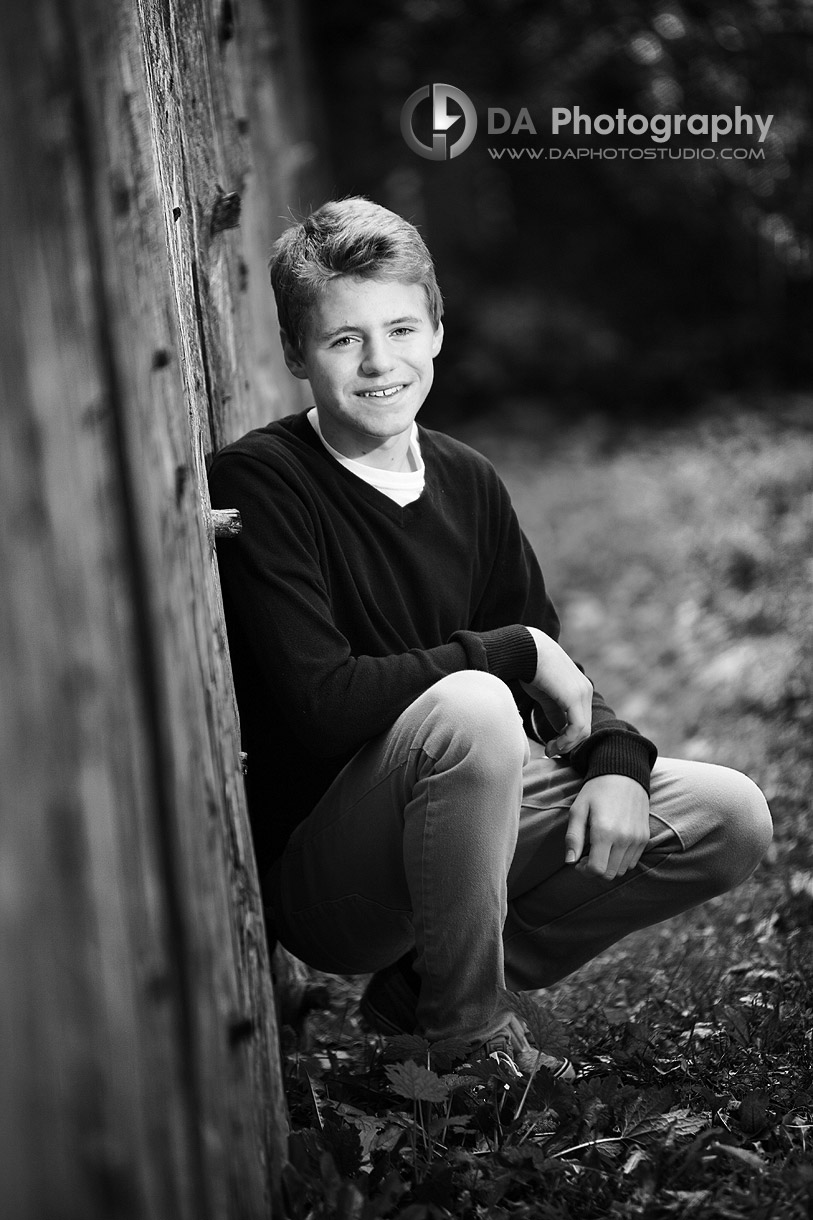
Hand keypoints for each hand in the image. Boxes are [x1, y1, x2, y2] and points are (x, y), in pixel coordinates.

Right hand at [520, 627, 592, 756]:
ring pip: (583, 731)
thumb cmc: (530, 668)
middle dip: (567, 744)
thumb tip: (559, 732)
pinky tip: (552, 745)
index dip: (568, 738)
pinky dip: (566, 741)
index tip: (551, 746)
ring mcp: (582, 693)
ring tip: (549, 750)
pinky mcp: (575, 697)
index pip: (581, 721)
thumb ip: (555, 712)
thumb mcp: (545, 695)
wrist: (526, 649)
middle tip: (549, 751)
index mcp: (580, 688)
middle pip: (584, 728)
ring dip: (566, 745)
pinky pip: (577, 728)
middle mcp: (585, 690)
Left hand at [565, 775, 650, 879]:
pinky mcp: (644, 837)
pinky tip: (612, 846)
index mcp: (604, 833)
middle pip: (609, 874)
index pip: (597, 870)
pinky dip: (621, 860)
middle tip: (587, 857)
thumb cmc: (596, 791)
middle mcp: (624, 839)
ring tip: (599, 850)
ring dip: (608, 866)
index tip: (579, 862)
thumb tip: (570, 862)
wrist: (623, 774)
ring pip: (621, 870)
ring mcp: (637, 839)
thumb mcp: (578, 810)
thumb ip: (573, 837)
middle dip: (595, 871)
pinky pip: (632, 861)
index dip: (585, 871)